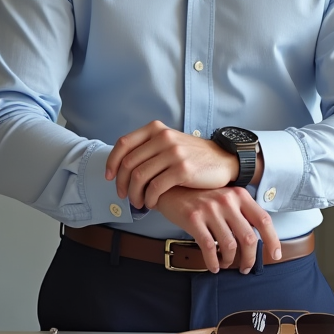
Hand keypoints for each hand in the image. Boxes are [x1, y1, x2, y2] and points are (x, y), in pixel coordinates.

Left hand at [105, 120, 236, 208]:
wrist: (224, 160)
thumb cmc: (193, 155)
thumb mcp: (170, 142)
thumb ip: (148, 148)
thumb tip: (121, 166)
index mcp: (156, 129)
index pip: (123, 144)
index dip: (112, 162)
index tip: (109, 177)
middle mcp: (163, 137)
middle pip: (129, 163)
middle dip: (122, 184)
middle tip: (123, 196)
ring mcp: (174, 153)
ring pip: (140, 177)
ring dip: (134, 194)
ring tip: (138, 203)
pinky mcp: (183, 169)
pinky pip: (155, 187)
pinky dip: (149, 199)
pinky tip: (151, 204)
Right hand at [154, 186, 281, 273]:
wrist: (170, 187)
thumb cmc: (200, 196)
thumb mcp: (224, 197)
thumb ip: (240, 211)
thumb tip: (256, 238)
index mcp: (239, 195)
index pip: (264, 220)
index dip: (272, 240)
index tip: (275, 255)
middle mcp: (227, 200)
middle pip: (248, 238)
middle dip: (250, 258)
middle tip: (246, 267)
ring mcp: (210, 209)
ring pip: (229, 245)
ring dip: (230, 261)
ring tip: (226, 264)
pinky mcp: (193, 218)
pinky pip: (209, 248)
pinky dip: (213, 261)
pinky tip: (213, 266)